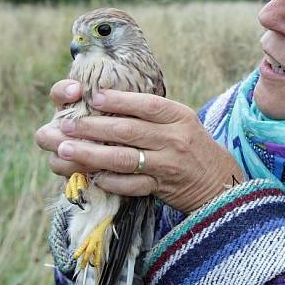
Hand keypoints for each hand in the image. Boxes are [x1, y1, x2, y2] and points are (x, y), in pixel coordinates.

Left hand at [34, 79, 244, 212]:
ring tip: (66, 149)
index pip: (146, 104)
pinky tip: (92, 177)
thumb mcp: (179, 121)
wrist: (217, 179)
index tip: (93, 96)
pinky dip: (110, 181)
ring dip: (91, 154)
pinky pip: (131, 185)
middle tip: (66, 125)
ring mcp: (168, 164)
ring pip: (124, 158)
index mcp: (179, 116)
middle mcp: (175, 138)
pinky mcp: (162, 187)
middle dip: (93, 127)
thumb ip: (150, 112)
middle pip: (128, 131)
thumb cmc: (190, 144)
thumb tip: (105, 99)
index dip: (118, 100)